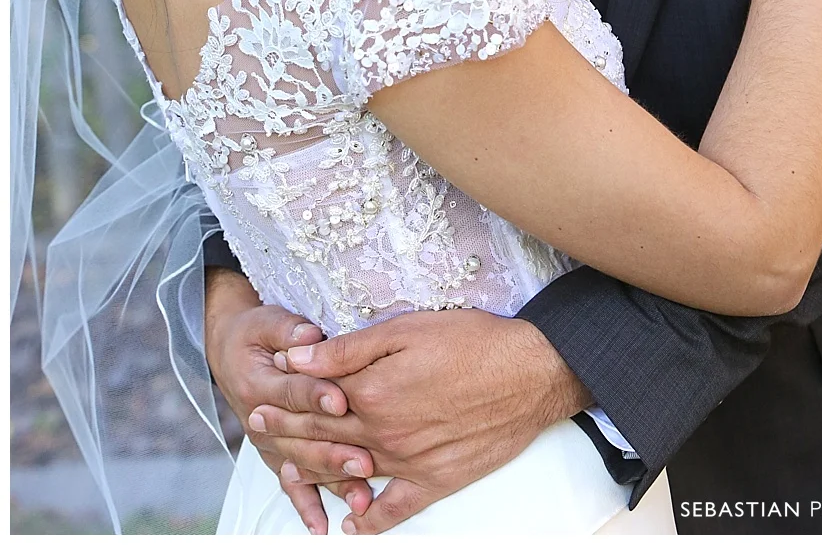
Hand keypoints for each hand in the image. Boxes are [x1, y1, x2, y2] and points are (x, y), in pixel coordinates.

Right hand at [203, 269, 375, 533]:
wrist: (230, 353)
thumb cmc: (255, 333)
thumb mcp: (267, 321)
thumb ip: (288, 329)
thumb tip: (309, 337)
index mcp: (260, 383)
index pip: (292, 391)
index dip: (317, 396)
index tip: (341, 402)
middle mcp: (261, 419)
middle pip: (301, 437)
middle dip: (334, 450)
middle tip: (364, 459)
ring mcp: (268, 442)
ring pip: (302, 465)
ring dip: (331, 480)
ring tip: (360, 493)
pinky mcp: (275, 455)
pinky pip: (290, 484)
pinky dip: (306, 505)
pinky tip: (322, 526)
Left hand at [251, 308, 590, 534]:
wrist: (530, 372)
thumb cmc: (471, 340)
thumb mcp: (405, 329)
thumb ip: (348, 349)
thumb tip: (297, 356)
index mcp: (371, 393)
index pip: (314, 399)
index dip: (286, 396)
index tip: (260, 396)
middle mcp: (383, 436)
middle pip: (324, 438)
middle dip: (288, 432)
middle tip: (260, 429)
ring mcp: (409, 463)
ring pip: (349, 474)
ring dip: (315, 473)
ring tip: (288, 471)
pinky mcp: (437, 481)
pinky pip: (396, 509)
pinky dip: (371, 520)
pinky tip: (352, 524)